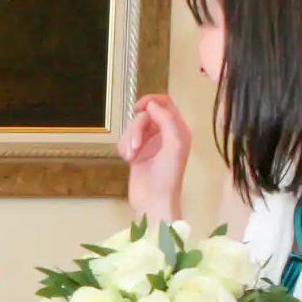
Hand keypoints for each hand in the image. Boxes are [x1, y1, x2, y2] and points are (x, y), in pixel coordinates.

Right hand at [118, 93, 191, 221]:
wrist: (153, 201)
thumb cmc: (168, 175)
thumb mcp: (174, 144)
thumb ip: (166, 120)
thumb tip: (151, 105)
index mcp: (178, 129)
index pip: (164, 103)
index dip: (151, 101)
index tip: (138, 108)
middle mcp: (164, 133)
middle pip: (144, 115)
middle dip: (136, 129)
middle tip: (135, 146)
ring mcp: (149, 143)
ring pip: (132, 127)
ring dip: (129, 141)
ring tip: (132, 157)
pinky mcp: (136, 152)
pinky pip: (124, 140)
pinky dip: (124, 149)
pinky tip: (129, 161)